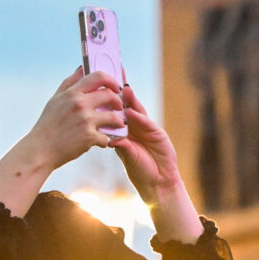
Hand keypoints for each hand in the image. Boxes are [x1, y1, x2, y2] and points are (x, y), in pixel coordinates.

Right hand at [25, 69, 125, 171]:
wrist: (40, 150)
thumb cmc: (48, 125)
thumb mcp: (56, 99)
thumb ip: (70, 82)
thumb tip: (82, 68)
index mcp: (72, 93)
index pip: (98, 76)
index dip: (111, 80)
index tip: (116, 86)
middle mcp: (80, 104)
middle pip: (110, 95)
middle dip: (118, 102)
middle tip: (118, 107)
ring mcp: (86, 121)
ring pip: (114, 117)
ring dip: (118, 122)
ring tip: (116, 125)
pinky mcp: (89, 137)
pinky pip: (106, 137)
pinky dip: (104, 141)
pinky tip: (100, 142)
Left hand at [110, 83, 183, 203]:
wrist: (157, 182)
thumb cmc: (138, 169)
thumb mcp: (125, 153)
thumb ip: (118, 143)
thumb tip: (106, 136)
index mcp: (126, 128)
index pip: (116, 109)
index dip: (110, 96)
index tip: (101, 83)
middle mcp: (136, 125)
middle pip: (127, 104)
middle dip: (121, 90)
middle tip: (114, 76)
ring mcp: (147, 127)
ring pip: (137, 110)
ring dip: (130, 100)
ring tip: (122, 90)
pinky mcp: (157, 133)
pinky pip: (146, 124)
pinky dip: (139, 118)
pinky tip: (132, 113)